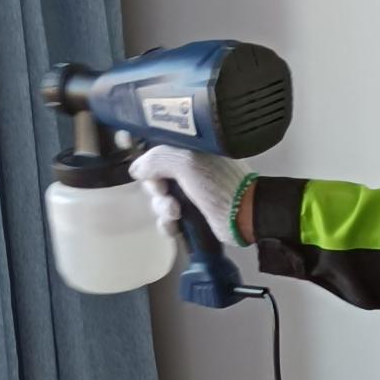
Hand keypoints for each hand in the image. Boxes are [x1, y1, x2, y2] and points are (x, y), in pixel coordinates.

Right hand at [128, 147, 255, 246]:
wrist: (243, 214)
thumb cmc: (216, 183)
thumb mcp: (186, 162)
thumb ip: (157, 159)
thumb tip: (136, 169)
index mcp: (188, 152)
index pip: (156, 156)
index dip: (150, 167)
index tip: (154, 175)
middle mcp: (187, 170)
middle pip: (154, 180)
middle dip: (156, 191)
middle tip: (166, 194)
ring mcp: (190, 194)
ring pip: (159, 202)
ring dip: (163, 209)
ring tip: (176, 213)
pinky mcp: (192, 216)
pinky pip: (167, 220)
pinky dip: (168, 225)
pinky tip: (175, 227)